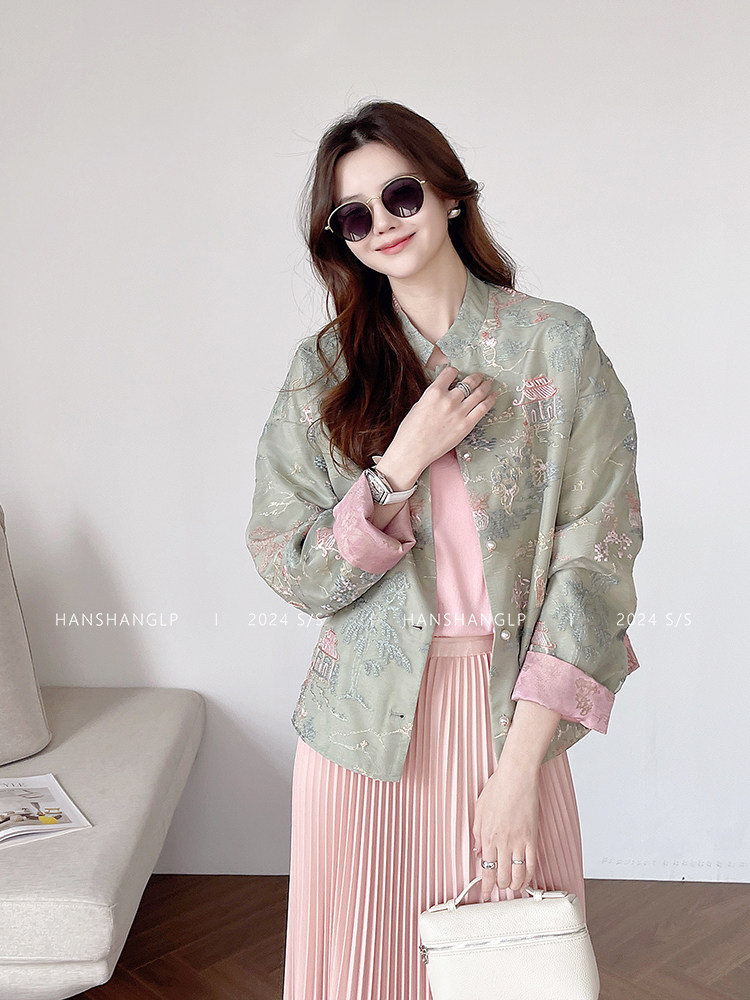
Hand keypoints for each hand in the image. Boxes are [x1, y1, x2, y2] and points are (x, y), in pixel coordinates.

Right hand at [387, 367, 498, 477]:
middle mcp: (448, 400)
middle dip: (476, 377)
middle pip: (468, 382)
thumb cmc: (410, 430)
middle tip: (480, 376)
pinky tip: (493, 396)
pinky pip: (482, 409)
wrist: (412, 451)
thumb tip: (445, 392)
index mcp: (434, 392)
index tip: (457, 374)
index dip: (454, 372)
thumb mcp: (419, 405)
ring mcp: (459, 413)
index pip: (450, 372)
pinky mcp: (466, 425)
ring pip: (478, 393)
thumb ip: (434, 396)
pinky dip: (490, 400)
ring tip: (489, 383)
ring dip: (485, 386)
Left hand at [472, 761, 539, 901]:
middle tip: (499, 888)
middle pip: (502, 876)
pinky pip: (532, 864)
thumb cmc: (497, 789)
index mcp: (487, 837)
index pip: (486, 869)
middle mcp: (502, 843)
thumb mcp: (479, 811)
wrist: (516, 777)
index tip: (485, 893)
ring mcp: (518, 842)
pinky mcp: (532, 838)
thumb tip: (478, 852)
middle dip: (500, 886)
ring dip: (515, 885)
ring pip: (517, 874)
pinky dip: (529, 876)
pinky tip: (528, 880)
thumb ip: (477, 834)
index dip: (486, 886)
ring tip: (513, 887)